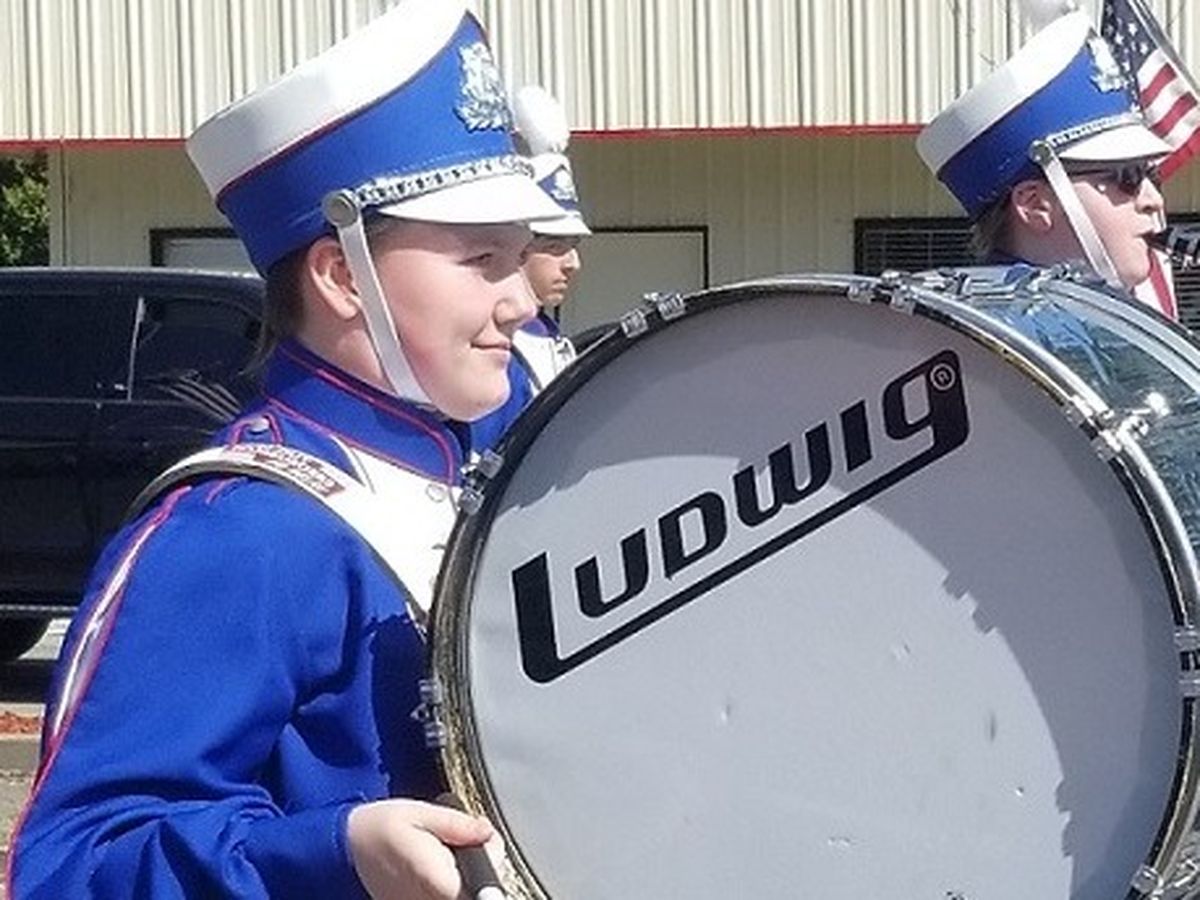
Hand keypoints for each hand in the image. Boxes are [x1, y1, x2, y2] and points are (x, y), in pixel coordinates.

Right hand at [347, 798, 494, 899]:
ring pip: (460, 893)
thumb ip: (457, 825)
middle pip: (473, 893)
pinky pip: (443, 896)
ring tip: (448, 854)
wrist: (344, 847)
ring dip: (464, 877)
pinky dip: (448, 883)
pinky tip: (438, 868)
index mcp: (434, 878)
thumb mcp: (420, 813)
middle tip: (469, 841)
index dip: (490, 866)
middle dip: (480, 868)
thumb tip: (487, 833)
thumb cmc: (380, 827)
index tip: (485, 844)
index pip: (480, 891)